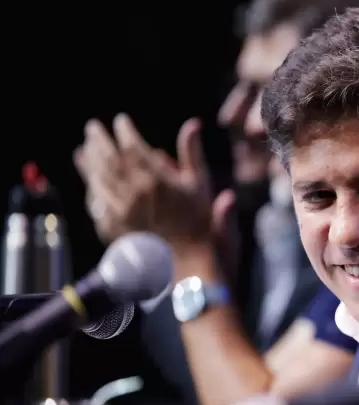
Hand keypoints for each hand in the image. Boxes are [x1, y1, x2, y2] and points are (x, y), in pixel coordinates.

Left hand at [74, 114, 228, 250]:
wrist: (188, 256)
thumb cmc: (197, 218)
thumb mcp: (200, 182)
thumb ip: (192, 151)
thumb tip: (192, 123)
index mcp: (156, 179)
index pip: (132, 146)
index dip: (124, 131)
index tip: (121, 121)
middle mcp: (135, 192)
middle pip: (109, 159)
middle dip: (99, 140)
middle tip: (92, 127)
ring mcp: (121, 209)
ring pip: (99, 178)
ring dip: (89, 160)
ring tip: (85, 147)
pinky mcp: (113, 225)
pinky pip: (96, 200)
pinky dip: (90, 185)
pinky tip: (88, 176)